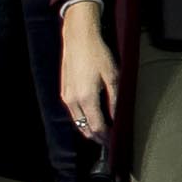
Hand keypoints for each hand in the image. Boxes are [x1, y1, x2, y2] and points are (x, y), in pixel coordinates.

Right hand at [59, 5, 120, 142]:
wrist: (78, 39)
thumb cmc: (97, 55)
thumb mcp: (113, 76)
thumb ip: (115, 99)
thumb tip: (117, 117)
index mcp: (85, 98)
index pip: (96, 126)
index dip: (106, 137)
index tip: (114, 142)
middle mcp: (72, 100)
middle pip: (84, 128)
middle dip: (96, 137)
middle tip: (109, 141)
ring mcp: (66, 96)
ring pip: (77, 121)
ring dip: (88, 129)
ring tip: (102, 132)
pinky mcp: (64, 91)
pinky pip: (73, 112)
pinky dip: (82, 119)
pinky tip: (92, 117)